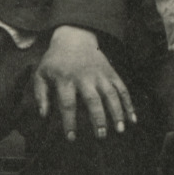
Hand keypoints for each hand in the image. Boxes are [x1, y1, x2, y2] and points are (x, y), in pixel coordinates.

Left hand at [30, 26, 135, 141]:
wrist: (74, 37)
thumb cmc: (55, 60)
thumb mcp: (41, 73)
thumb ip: (40, 94)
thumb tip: (43, 116)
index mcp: (65, 79)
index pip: (67, 103)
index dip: (69, 121)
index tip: (72, 138)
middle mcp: (84, 77)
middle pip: (92, 100)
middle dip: (98, 118)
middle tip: (101, 136)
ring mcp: (100, 74)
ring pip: (111, 94)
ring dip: (117, 112)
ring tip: (120, 130)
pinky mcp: (111, 73)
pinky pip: (122, 89)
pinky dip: (129, 104)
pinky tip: (133, 119)